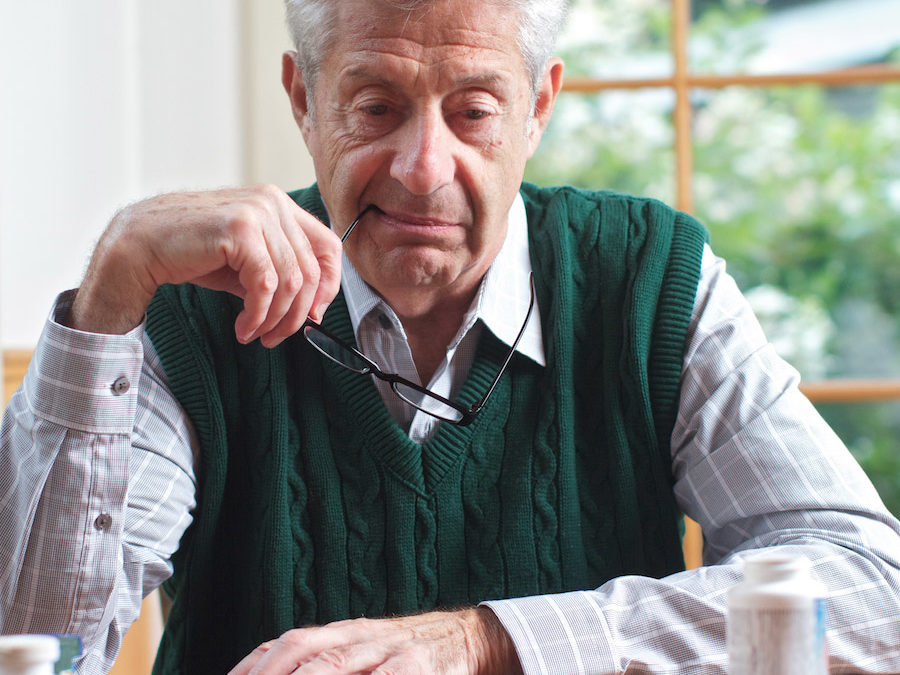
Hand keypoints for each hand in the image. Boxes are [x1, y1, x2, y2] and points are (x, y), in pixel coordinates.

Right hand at [68, 185, 341, 346]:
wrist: (140, 247)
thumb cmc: (192, 254)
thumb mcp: (247, 264)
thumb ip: (281, 277)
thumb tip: (312, 310)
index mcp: (279, 205)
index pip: (329, 246)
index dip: (329, 287)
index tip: (313, 316)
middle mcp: (273, 202)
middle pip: (312, 271)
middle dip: (297, 314)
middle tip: (275, 337)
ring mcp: (258, 212)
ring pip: (292, 282)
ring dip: (274, 319)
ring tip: (254, 334)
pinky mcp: (239, 229)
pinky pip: (267, 284)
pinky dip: (258, 314)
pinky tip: (242, 327)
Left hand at [227, 607, 521, 674]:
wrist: (469, 636)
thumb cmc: (407, 655)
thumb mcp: (364, 652)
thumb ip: (326, 661)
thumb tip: (271, 668)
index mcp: (343, 633)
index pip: (288, 644)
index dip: (253, 666)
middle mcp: (360, 636)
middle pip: (303, 651)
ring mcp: (389, 650)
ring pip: (333, 664)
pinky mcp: (418, 667)